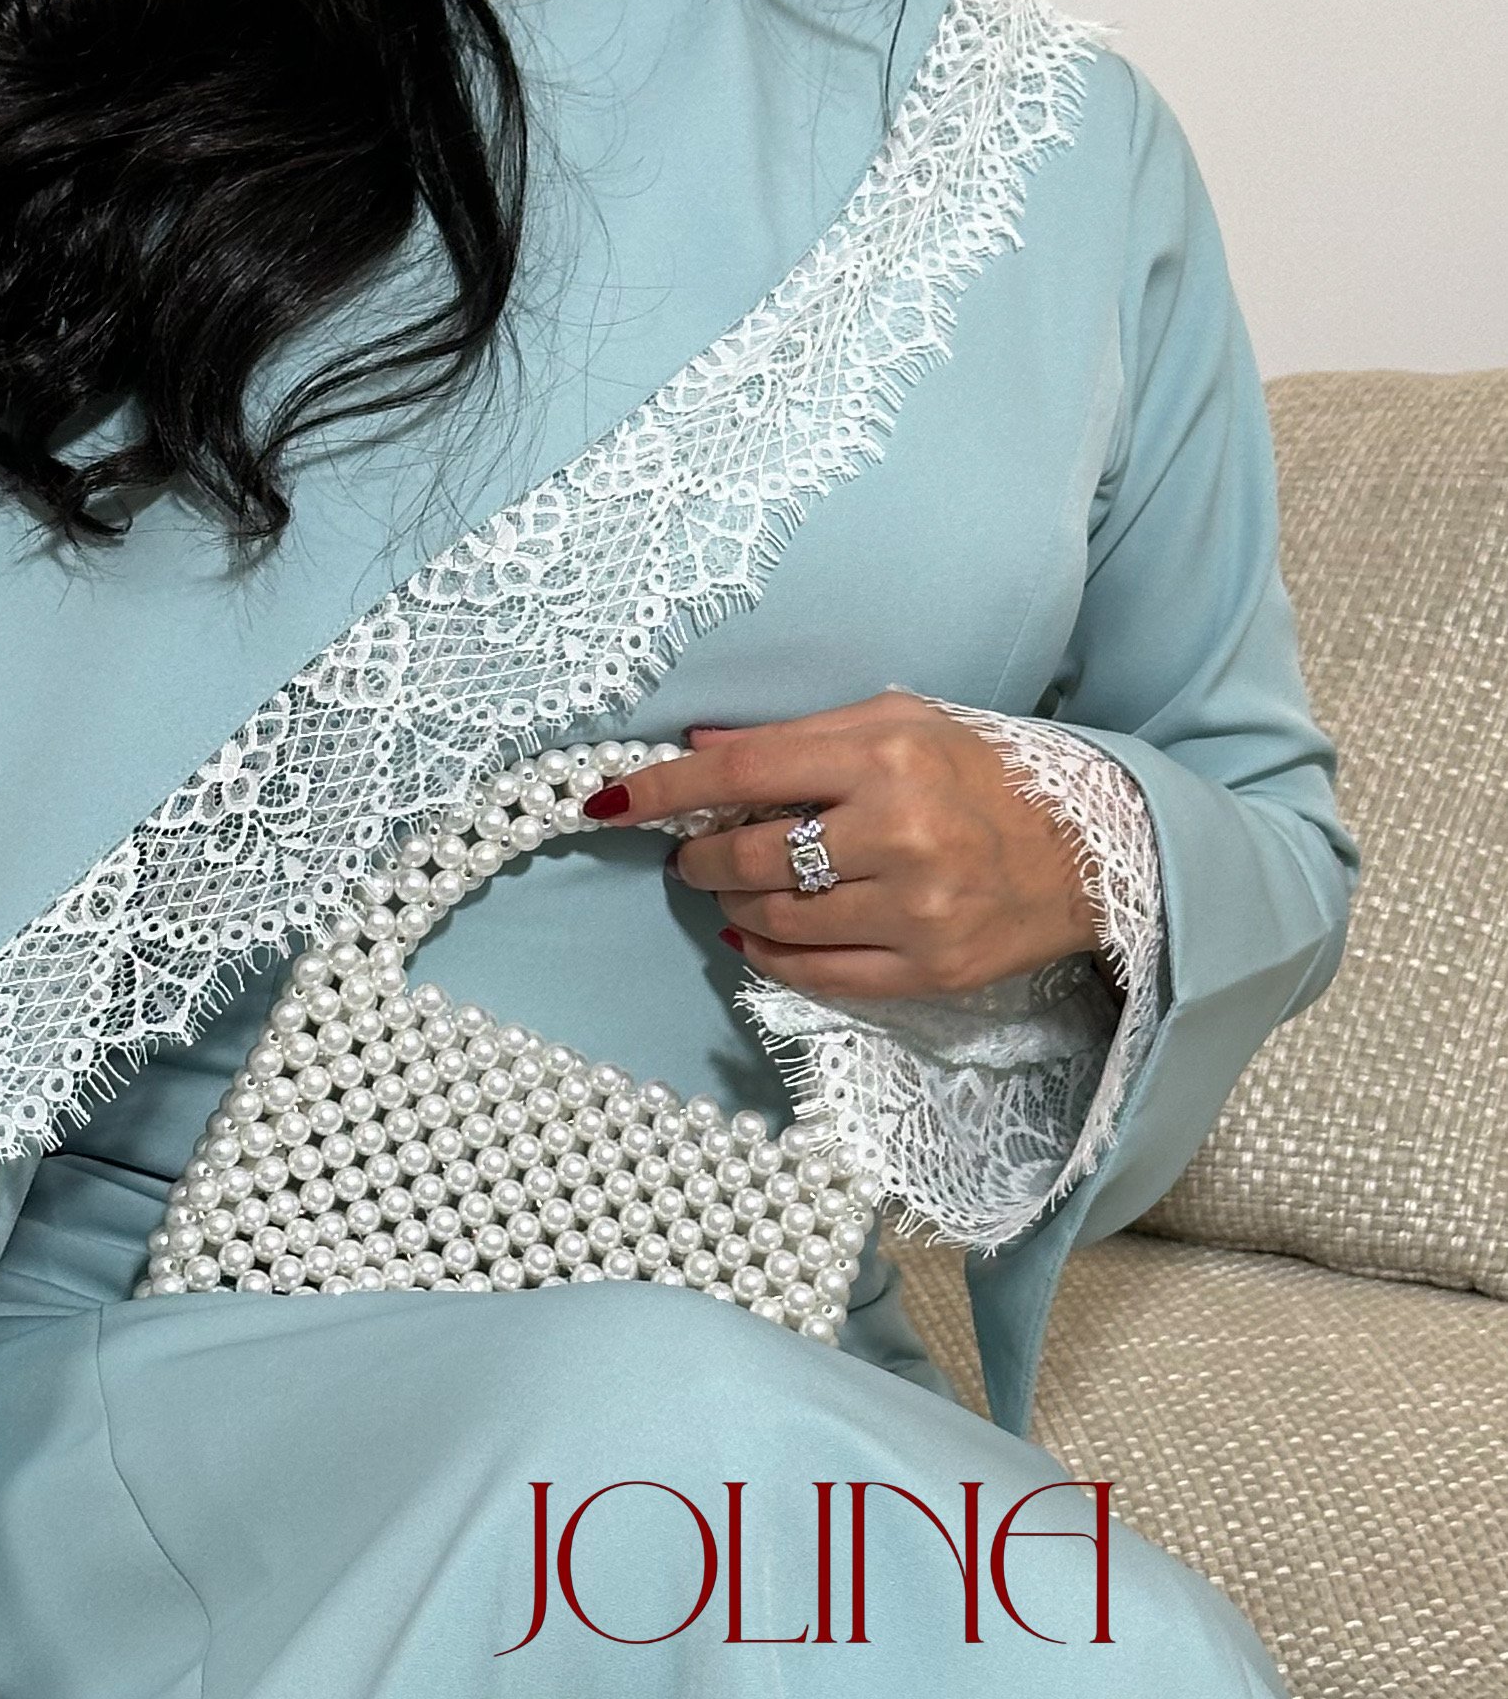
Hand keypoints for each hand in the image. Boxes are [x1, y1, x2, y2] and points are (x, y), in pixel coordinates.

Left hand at [586, 694, 1102, 1000]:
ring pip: (773, 916)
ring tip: (730, 883)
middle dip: (698, 854)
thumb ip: (796, 738)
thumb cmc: (981, 774)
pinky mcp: (927, 970)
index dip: (663, 791)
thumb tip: (697, 750)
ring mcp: (914, 909)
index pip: (743, 772)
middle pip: (748, 853)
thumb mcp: (900, 724)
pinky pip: (814, 974)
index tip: (606, 803)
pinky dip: (767, 952)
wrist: (1092, 850)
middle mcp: (899, 832)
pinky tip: (757, 930)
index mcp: (887, 755)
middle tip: (691, 851)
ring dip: (731, 901)